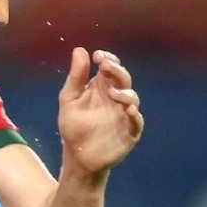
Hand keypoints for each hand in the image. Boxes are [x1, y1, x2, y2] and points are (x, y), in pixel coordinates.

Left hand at [56, 48, 143, 175]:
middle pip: (123, 79)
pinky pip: (137, 122)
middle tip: (105, 66)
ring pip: (132, 98)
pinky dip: (135, 116)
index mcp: (102, 87)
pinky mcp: (129, 132)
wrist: (77, 157)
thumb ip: (75, 77)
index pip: (110, 68)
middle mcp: (116, 98)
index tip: (98, 56)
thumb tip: (80, 50)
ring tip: (112, 93)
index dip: (107, 60)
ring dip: (125, 93)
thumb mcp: (69, 100)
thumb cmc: (73, 126)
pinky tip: (129, 110)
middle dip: (117, 70)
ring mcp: (124, 114)